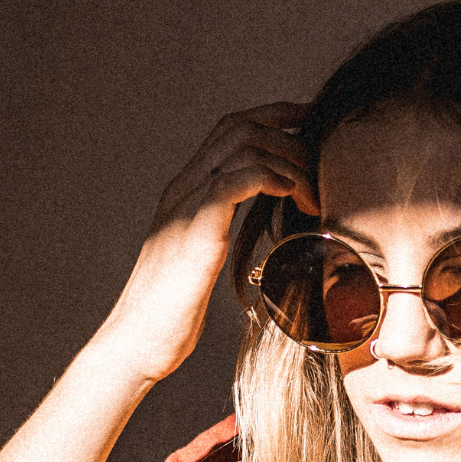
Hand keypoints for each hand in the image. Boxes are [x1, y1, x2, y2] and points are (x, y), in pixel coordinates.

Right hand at [89, 101, 319, 381]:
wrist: (137, 344)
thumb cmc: (170, 316)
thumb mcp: (200, 264)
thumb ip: (221, 238)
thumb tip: (258, 239)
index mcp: (185, 194)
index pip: (229, 131)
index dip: (274, 118)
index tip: (310, 126)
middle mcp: (182, 189)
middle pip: (239, 126)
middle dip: (289, 133)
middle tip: (323, 162)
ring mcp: (186, 206)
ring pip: (242, 145)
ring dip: (288, 161)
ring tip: (312, 195)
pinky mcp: (195, 230)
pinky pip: (235, 179)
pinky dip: (271, 177)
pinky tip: (293, 196)